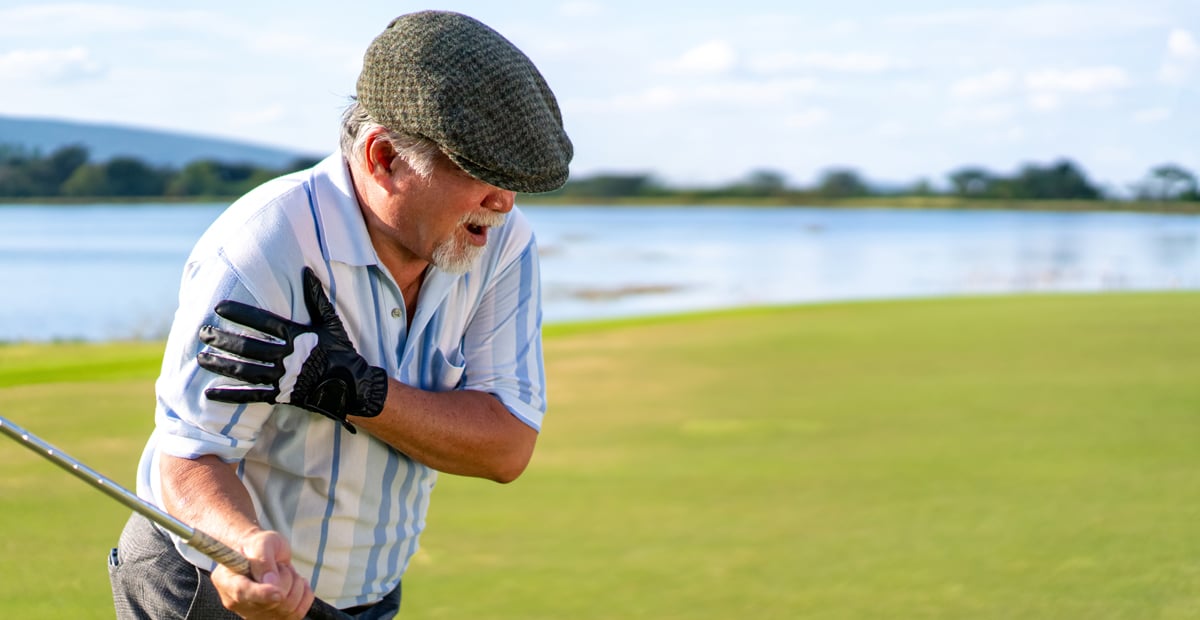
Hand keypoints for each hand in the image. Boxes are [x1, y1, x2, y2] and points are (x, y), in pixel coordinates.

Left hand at [197, 267, 387, 432]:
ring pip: (245, 370)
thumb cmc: (341, 351)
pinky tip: (210, 393)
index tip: (219, 308)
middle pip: (248, 347)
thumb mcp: (331, 323)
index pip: (263, 322)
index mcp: (297, 336)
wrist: (352, 385)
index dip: (240, 314)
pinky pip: (252, 395)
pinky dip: (231, 395)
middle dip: (223, 339)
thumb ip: (316, 298)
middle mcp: (287, 357)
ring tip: (201, 357)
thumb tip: (307, 272)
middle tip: (203, 333)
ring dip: (222, 364)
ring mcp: (283, 378)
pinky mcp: (281, 395)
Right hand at [211, 530, 313, 619]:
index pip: (242, 593)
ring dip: (295, 585)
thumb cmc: (257, 546)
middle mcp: (237, 601)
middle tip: (279, 566)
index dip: (262, 594)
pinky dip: (304, 596)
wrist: (263, 553)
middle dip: (285, 579)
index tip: (278, 592)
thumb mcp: (260, 543)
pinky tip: (297, 583)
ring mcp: (254, 613)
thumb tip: (271, 582)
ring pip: (287, 609)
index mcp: (227, 580)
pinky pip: (297, 613)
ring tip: (286, 572)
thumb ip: (263, 559)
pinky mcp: (271, 617)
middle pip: (271, 602)